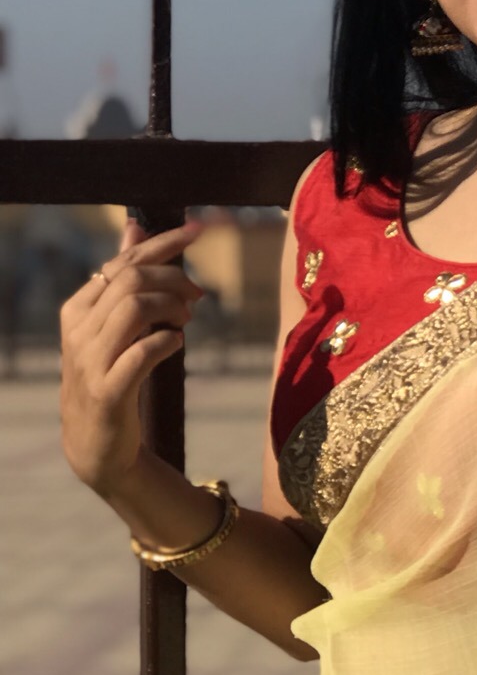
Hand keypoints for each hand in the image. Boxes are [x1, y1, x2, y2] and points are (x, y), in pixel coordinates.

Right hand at [60, 218, 204, 493]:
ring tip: (187, 321)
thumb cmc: (111, 379)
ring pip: (134, 308)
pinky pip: (141, 353)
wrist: (95, 446)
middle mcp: (78, 331)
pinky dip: (167, 342)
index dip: (163, 243)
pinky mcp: (108, 392)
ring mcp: (90, 361)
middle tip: (197, 298)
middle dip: (174, 280)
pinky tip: (178, 343)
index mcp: (78, 310)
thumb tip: (136, 229)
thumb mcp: (112, 327)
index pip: (121, 263)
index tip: (199, 229)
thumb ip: (122, 280)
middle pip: (130, 281)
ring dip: (172, 308)